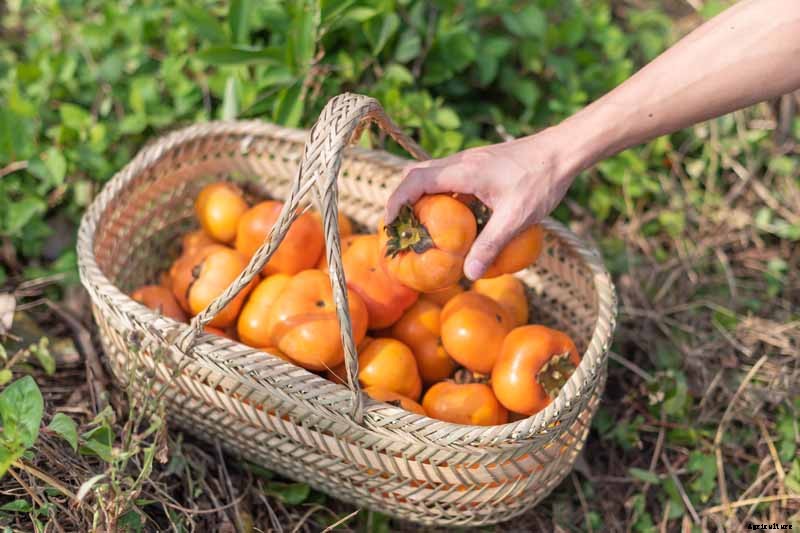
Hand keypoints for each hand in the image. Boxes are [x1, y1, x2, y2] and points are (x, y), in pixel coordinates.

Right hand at [385, 127, 583, 279]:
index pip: (414, 180)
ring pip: (432, 175)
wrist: (564, 151)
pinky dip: (441, 197)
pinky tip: (455, 220)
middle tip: (402, 228)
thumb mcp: (516, 218)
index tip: (390, 224)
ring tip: (423, 228)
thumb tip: (468, 274)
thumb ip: (490, 246)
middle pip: (416, 175)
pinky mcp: (480, 165)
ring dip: (421, 198)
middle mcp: (460, 162)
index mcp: (462, 171)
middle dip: (402, 200)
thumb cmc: (541, 181)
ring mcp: (470, 161)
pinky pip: (449, 179)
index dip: (396, 201)